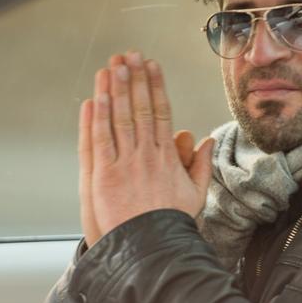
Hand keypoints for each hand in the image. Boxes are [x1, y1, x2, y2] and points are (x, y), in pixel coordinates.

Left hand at [78, 52, 214, 246]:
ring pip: (119, 119)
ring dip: (116, 90)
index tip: (152, 65)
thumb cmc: (172, 223)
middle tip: (129, 55)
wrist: (152, 248)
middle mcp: (147, 154)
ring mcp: (125, 163)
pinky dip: (97, 117)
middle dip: (134, 79)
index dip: (155, 86)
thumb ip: (200, 165)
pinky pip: (100, 140)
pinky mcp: (105, 175)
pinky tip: (96, 96)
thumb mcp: (195, 194)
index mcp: (167, 156)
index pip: (161, 112)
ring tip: (113, 66)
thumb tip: (205, 140)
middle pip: (140, 108)